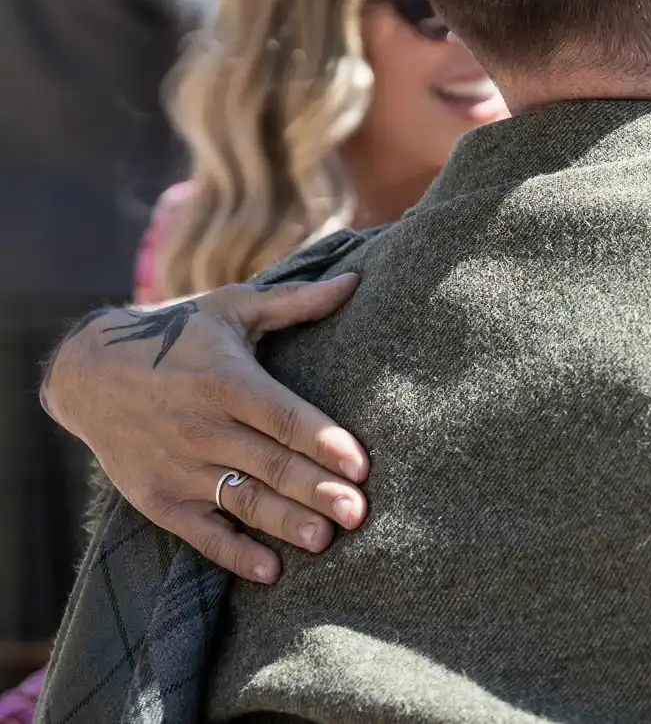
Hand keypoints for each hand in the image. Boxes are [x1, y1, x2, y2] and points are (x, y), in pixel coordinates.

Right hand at [41, 274, 371, 582]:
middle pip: (269, 464)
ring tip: (326, 539)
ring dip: (284, 523)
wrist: (89, 372)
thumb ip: (295, 302)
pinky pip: (200, 533)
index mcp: (224, 381)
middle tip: (360, 513)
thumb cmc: (178, 334)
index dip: (322, 440)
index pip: (281, 416)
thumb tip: (355, 281)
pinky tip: (272, 570)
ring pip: (241, 500)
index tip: (361, 465)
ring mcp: (178, 467)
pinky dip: (234, 553)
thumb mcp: (232, 307)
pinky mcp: (157, 498)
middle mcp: (201, 427)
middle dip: (316, 490)